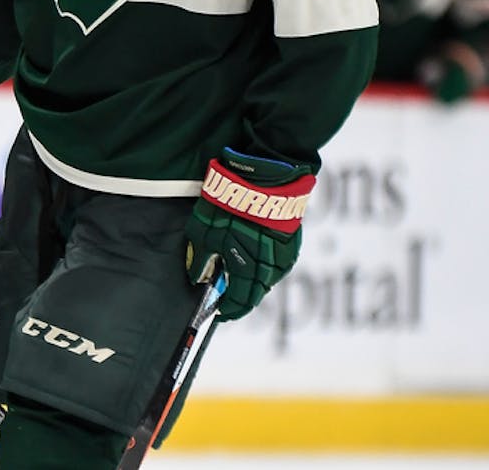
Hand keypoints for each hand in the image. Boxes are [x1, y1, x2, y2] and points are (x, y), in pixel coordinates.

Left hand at [184, 149, 315, 321]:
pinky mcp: (291, 240)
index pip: (239, 302)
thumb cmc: (228, 203)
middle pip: (255, 293)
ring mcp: (284, 254)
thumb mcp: (203, 232)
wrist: (264, 175)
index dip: (227, 310)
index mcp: (248, 270)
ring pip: (267, 278)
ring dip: (253, 281)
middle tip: (227, 298)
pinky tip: (252, 260)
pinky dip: (263, 266)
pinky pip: (276, 263)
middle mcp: (270, 268)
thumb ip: (201, 259)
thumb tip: (197, 277)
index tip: (218, 313)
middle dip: (240, 298)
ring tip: (237, 278)